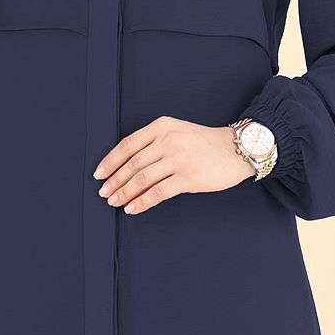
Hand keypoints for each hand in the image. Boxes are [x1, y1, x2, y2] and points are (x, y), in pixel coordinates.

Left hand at [92, 116, 256, 214]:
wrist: (236, 149)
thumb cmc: (204, 143)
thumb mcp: (177, 131)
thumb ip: (154, 142)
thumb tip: (127, 165)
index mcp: (161, 126)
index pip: (127, 145)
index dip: (110, 161)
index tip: (99, 174)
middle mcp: (168, 140)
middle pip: (132, 164)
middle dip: (114, 180)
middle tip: (104, 192)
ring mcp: (178, 159)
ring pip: (142, 179)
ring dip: (124, 192)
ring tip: (115, 201)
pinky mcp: (188, 177)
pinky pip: (158, 192)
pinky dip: (142, 202)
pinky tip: (132, 208)